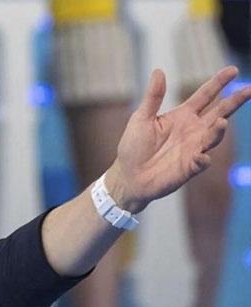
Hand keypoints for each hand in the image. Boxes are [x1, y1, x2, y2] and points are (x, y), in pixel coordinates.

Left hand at [106, 66, 250, 213]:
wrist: (128, 176)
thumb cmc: (133, 147)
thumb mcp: (141, 118)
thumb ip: (153, 97)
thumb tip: (159, 71)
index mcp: (183, 115)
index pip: (205, 95)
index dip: (219, 83)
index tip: (233, 70)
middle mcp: (193, 130)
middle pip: (220, 112)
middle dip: (235, 101)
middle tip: (249, 89)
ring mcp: (194, 148)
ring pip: (214, 136)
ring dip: (218, 130)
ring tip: (220, 122)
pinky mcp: (189, 167)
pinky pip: (201, 162)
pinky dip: (202, 158)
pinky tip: (201, 156)